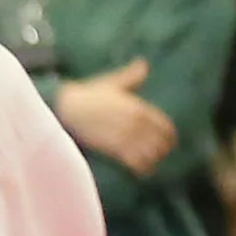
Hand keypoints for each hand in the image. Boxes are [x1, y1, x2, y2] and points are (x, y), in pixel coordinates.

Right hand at [54, 59, 175, 171]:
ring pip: (151, 154)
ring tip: (150, 163)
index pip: (166, 127)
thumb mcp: (112, 83)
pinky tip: (141, 170)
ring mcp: (125, 137)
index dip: (170, 137)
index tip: (169, 142)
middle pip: (161, 143)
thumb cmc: (88, 95)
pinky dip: (142, 168)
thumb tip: (143, 65)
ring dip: (153, 160)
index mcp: (139, 108)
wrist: (66, 108)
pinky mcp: (113, 149)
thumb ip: (131, 76)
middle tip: (159, 154)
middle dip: (163, 150)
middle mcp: (136, 124)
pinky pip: (136, 163)